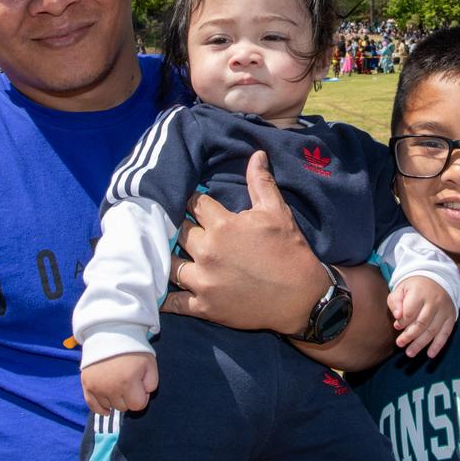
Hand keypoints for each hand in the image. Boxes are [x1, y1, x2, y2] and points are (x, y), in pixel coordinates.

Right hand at [81, 353, 158, 415]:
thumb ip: (152, 383)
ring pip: (109, 407)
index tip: (141, 386)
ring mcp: (97, 388)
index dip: (142, 397)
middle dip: (128, 398)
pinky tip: (107, 408)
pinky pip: (93, 406)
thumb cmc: (133, 349)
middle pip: (123, 407)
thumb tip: (144, 395)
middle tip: (128, 382)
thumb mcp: (150, 363)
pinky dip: (100, 408)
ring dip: (115, 400)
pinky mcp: (87, 385)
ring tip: (118, 384)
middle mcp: (111, 388)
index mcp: (128, 382)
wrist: (111, 333)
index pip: (138, 405)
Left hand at [160, 151, 327, 334]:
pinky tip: (156, 290)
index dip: (194, 201)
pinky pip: (174, 302)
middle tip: (179, 224)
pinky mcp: (204, 306)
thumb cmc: (289, 251)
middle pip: (179, 231)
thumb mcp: (277, 211)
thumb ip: (260, 182)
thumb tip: (256, 153)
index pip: (195, 203)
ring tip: (165, 251)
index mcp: (223, 225)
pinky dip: (163, 298)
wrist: (302, 297)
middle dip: (180, 226)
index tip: (193, 202)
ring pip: (170, 263)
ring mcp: (204, 281)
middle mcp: (208, 251)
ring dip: (167, 256)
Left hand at [388, 276, 457, 358]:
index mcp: (420, 292)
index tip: (396, 327)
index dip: (402, 322)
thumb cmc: (414, 287)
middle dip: (409, 336)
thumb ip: (395, 301)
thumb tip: (397, 317)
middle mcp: (434, 301)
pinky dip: (438, 345)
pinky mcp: (451, 317)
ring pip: (432, 330)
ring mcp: (444, 310)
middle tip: (400, 344)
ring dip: (421, 344)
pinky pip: (446, 333)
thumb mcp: (401, 288)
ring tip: (410, 353)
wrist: (437, 279)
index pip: (410, 312)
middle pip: (421, 323)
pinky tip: (430, 354)